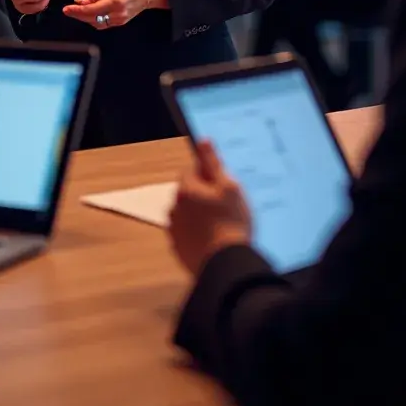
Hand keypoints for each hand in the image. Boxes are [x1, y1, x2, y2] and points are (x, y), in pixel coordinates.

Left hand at [62, 0, 167, 28]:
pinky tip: (89, 11)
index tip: (66, 9)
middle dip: (78, 14)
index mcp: (114, 2)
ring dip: (85, 17)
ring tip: (78, 8)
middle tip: (68, 9)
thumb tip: (83, 2)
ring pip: (96, 23)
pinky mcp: (121, 22)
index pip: (91, 10)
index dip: (77, 10)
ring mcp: (119, 20)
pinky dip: (94, 18)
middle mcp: (117, 14)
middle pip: (91, 19)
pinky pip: (103, 23)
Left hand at [169, 140, 252, 276]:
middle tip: (225, 207)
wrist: (226, 264)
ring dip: (199, 215)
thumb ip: (213, 162)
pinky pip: (187, 234)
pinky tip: (214, 240)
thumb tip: (203, 140)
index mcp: (186, 190)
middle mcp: (174, 208)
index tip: (222, 186)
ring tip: (221, 226)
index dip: (207, 175)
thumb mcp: (229, 187)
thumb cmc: (231, 223)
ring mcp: (174, 230)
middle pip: (188, 192)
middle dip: (202, 196)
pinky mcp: (178, 249)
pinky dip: (197, 234)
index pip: (191, 170)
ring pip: (187, 214)